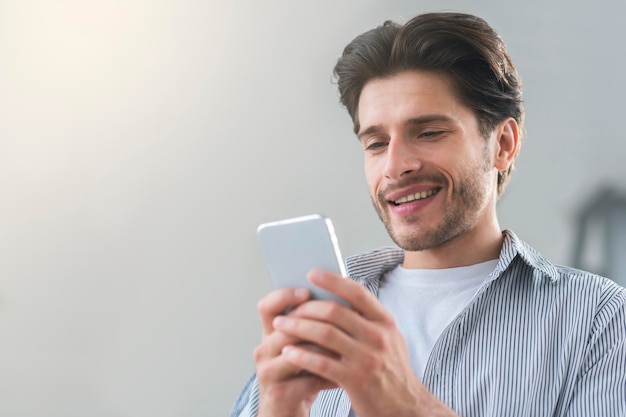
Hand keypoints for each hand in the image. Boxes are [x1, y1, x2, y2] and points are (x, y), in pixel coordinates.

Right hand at [253, 287, 337, 416]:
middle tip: (340, 320)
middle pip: (284, 328)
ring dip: (323, 351)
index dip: (283, 296)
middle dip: (314, 323)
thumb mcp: (304, 346)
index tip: (306, 292)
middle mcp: (264, 349)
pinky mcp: (278, 394)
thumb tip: (344, 301)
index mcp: (271, 333)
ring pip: (296, 353)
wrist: (287, 410)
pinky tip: (341, 377)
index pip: (268, 306)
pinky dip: (327, 377)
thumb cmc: (301, 374)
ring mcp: (268, 372)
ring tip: (345, 348)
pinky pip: (306, 381)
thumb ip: (314, 325)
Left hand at [272, 269, 458, 416]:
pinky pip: (322, 363)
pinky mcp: (357, 381)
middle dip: (306, 308)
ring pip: (325, 334)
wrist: (406, 407)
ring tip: (281, 326)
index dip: (333, 280)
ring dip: (298, 328)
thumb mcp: (388, 339)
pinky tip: (289, 353)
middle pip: (335, 312)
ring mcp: (368, 359)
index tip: (311, 274)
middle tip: (288, 310)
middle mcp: (379, 337)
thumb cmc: (390, 371)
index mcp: (385, 322)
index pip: (357, 293)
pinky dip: (302, 356)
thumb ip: (366, 320)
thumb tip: (334, 297)